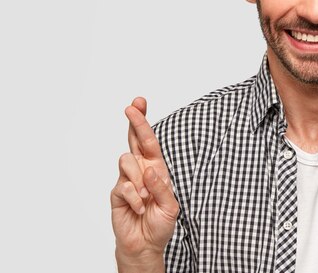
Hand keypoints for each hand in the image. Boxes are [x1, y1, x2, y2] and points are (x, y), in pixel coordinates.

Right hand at [111, 97, 178, 268]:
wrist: (145, 244)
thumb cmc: (160, 223)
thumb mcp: (170, 206)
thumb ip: (162, 187)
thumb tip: (150, 170)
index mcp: (156, 168)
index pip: (149, 141)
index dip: (143, 122)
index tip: (139, 103)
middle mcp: (141, 170)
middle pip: (134, 140)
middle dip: (134, 122)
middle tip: (131, 107)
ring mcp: (127, 180)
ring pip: (127, 161)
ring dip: (139, 179)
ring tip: (146, 197)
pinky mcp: (117, 193)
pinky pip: (124, 186)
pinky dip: (135, 198)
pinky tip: (140, 208)